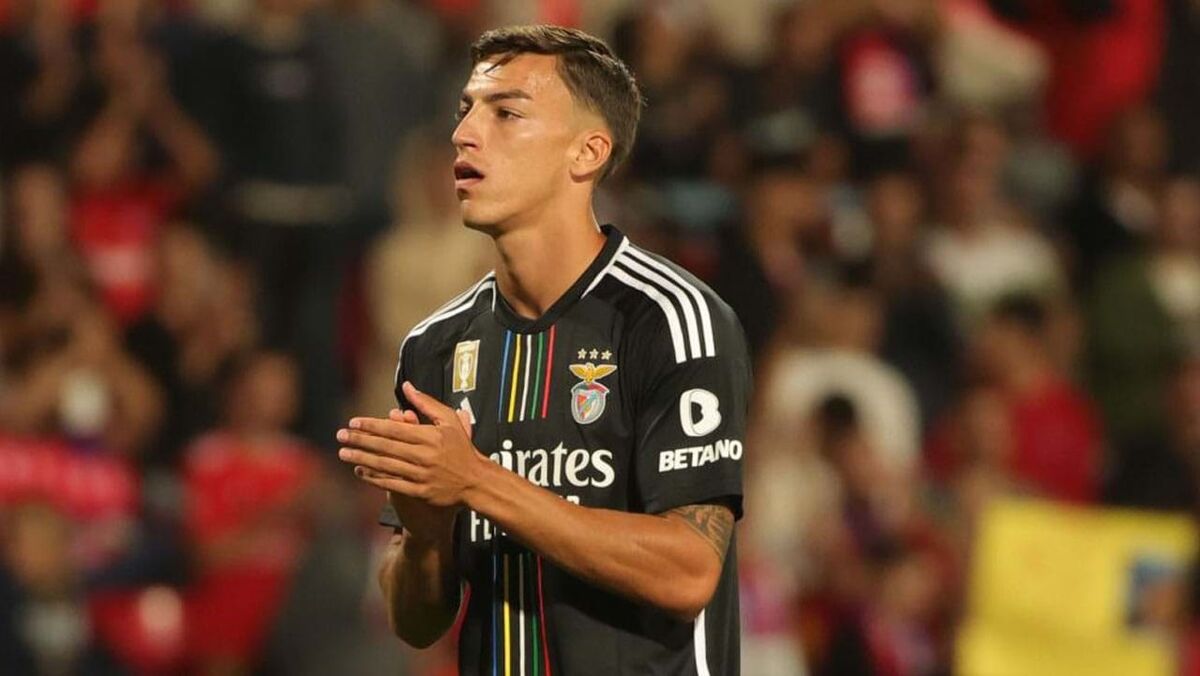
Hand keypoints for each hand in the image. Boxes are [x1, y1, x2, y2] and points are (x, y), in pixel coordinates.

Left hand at [337, 382, 483, 521]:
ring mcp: (421, 475)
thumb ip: (426, 403)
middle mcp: (424, 455)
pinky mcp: (420, 492)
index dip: (371, 426)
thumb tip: (407, 386)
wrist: (476, 481)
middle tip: (340, 436)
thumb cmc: (462, 448)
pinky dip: (374, 478)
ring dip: (362, 459)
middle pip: (385, 447)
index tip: (353, 422)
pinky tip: (360, 472)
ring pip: (385, 466)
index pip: (394, 429)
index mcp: (430, 436)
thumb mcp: (449, 420)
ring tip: (343, 454)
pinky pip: (392, 484)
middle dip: (360, 441)